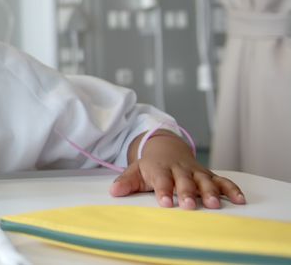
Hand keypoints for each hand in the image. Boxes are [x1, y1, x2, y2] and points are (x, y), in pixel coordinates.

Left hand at [110, 133, 245, 208]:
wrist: (166, 148)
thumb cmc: (151, 166)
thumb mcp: (135, 171)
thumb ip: (126, 182)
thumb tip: (113, 192)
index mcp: (160, 169)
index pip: (161, 180)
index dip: (163, 190)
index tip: (164, 202)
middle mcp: (180, 170)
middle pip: (184, 181)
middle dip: (187, 192)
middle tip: (189, 205)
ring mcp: (196, 172)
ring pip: (204, 181)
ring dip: (210, 192)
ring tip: (214, 204)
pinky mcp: (209, 175)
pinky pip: (222, 181)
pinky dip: (232, 189)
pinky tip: (240, 200)